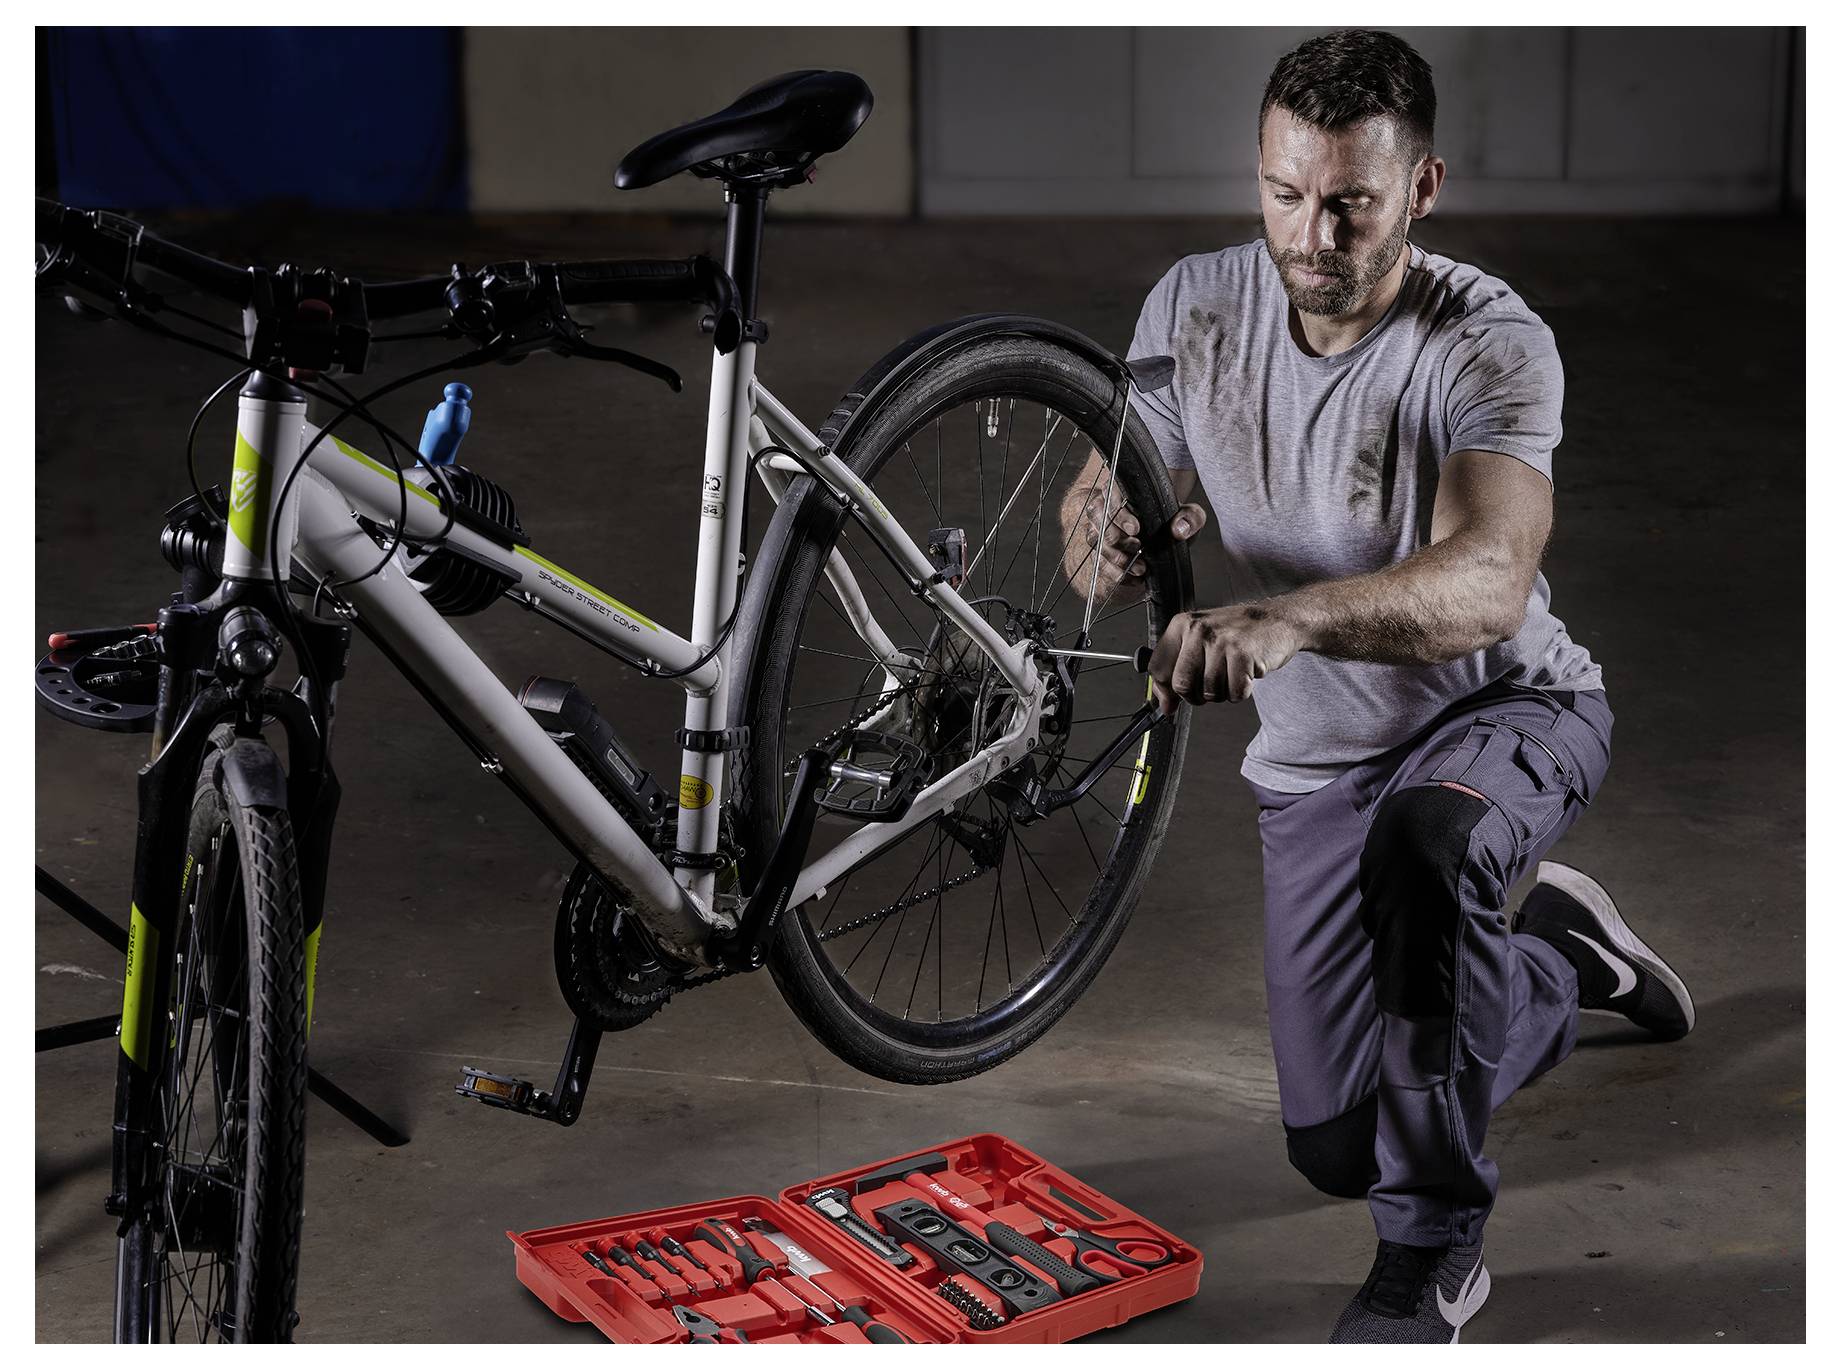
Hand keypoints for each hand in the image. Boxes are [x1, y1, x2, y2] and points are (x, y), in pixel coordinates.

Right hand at [1059, 485, 1207, 602]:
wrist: (1166, 534)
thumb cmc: (1173, 519)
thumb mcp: (1189, 514)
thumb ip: (1190, 518)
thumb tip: (1179, 530)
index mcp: (1122, 491)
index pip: (1109, 497)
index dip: (1119, 514)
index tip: (1135, 529)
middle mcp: (1106, 509)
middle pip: (1099, 522)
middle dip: (1118, 539)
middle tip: (1138, 548)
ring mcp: (1100, 531)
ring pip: (1096, 543)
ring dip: (1117, 559)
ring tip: (1140, 568)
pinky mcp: (1102, 552)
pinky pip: (1099, 564)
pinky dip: (1116, 574)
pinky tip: (1135, 578)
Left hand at [1147, 601, 1304, 714]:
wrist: (1277, 620)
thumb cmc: (1237, 633)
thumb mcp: (1200, 642)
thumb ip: (1178, 670)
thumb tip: (1164, 705)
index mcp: (1182, 625)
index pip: (1157, 667)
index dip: (1164, 692)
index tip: (1171, 702)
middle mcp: (1198, 630)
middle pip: (1181, 685)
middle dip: (1196, 696)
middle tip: (1211, 685)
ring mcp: (1220, 642)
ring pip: (1209, 693)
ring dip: (1223, 692)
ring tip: (1231, 672)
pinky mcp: (1243, 655)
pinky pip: (1234, 693)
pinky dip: (1241, 691)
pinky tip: (1245, 673)